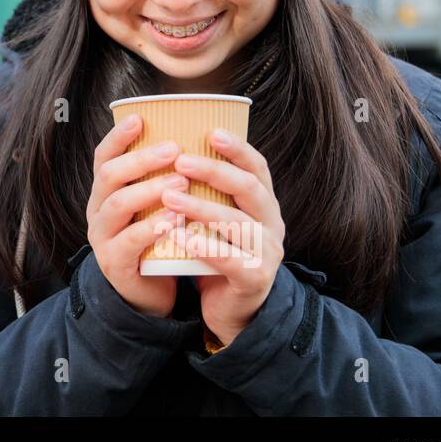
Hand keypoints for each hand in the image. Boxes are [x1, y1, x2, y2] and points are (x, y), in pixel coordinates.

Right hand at [87, 113, 190, 318]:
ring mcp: (103, 238)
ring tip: (180, 180)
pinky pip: (128, 242)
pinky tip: (174, 218)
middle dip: (141, 159)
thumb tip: (189, 140)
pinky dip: (151, 228)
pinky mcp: (114, 264)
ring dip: (149, 189)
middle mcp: (98, 211)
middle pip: (109, 176)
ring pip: (117, 205)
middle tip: (174, 149)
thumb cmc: (156, 241)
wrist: (147, 294)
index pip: (103, 158)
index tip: (140, 119)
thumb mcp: (152, 207)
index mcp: (105, 193)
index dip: (118, 137)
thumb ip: (160, 179)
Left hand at [159, 128, 284, 345]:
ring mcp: (267, 251)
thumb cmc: (218, 254)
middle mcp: (271, 223)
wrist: (233, 309)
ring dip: (201, 207)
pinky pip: (229, 259)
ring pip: (237, 223)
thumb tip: (171, 150)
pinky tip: (179, 236)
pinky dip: (203, 246)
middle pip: (249, 188)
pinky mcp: (255, 278)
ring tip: (169, 197)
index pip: (257, 168)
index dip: (237, 148)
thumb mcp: (217, 220)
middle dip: (214, 171)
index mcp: (263, 204)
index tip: (211, 132)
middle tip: (181, 160)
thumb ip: (206, 192)